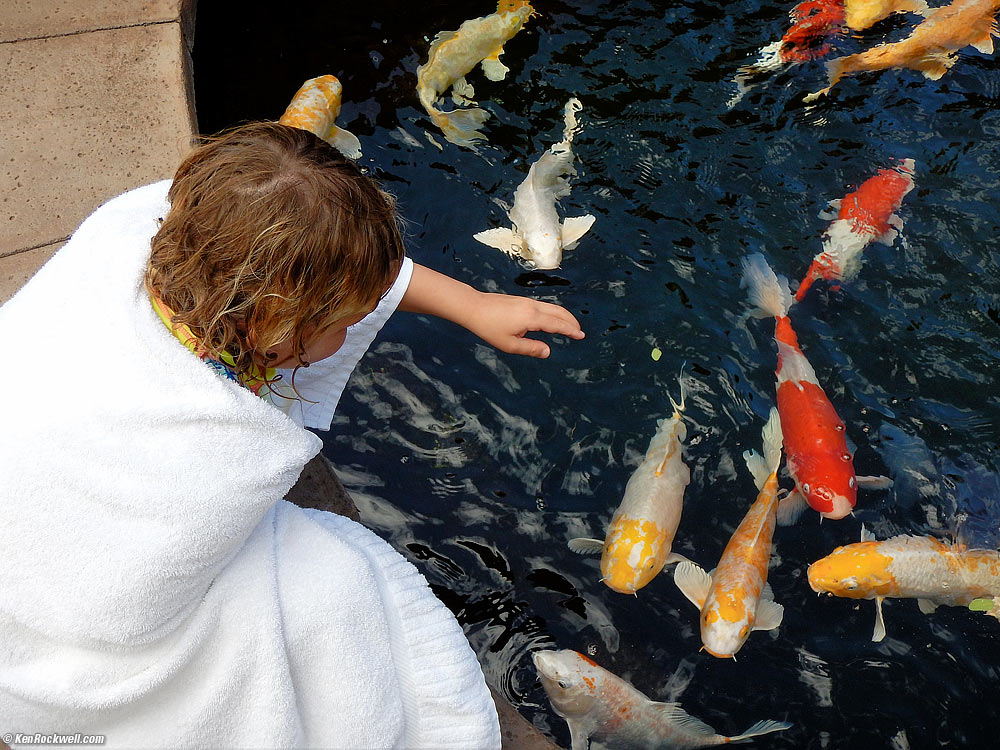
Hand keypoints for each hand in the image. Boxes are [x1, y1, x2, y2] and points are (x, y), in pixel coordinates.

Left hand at [399, 262, 584, 357]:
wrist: (473, 307)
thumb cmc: (489, 327)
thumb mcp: (509, 344)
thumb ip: (530, 348)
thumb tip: (547, 352)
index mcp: (532, 317)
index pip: (557, 324)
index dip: (571, 330)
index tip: (581, 335)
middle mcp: (533, 306)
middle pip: (559, 312)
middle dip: (571, 322)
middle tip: (579, 331)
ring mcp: (527, 301)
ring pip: (552, 307)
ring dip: (563, 316)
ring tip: (569, 326)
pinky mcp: (521, 300)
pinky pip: (544, 306)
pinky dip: (553, 313)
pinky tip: (551, 319)